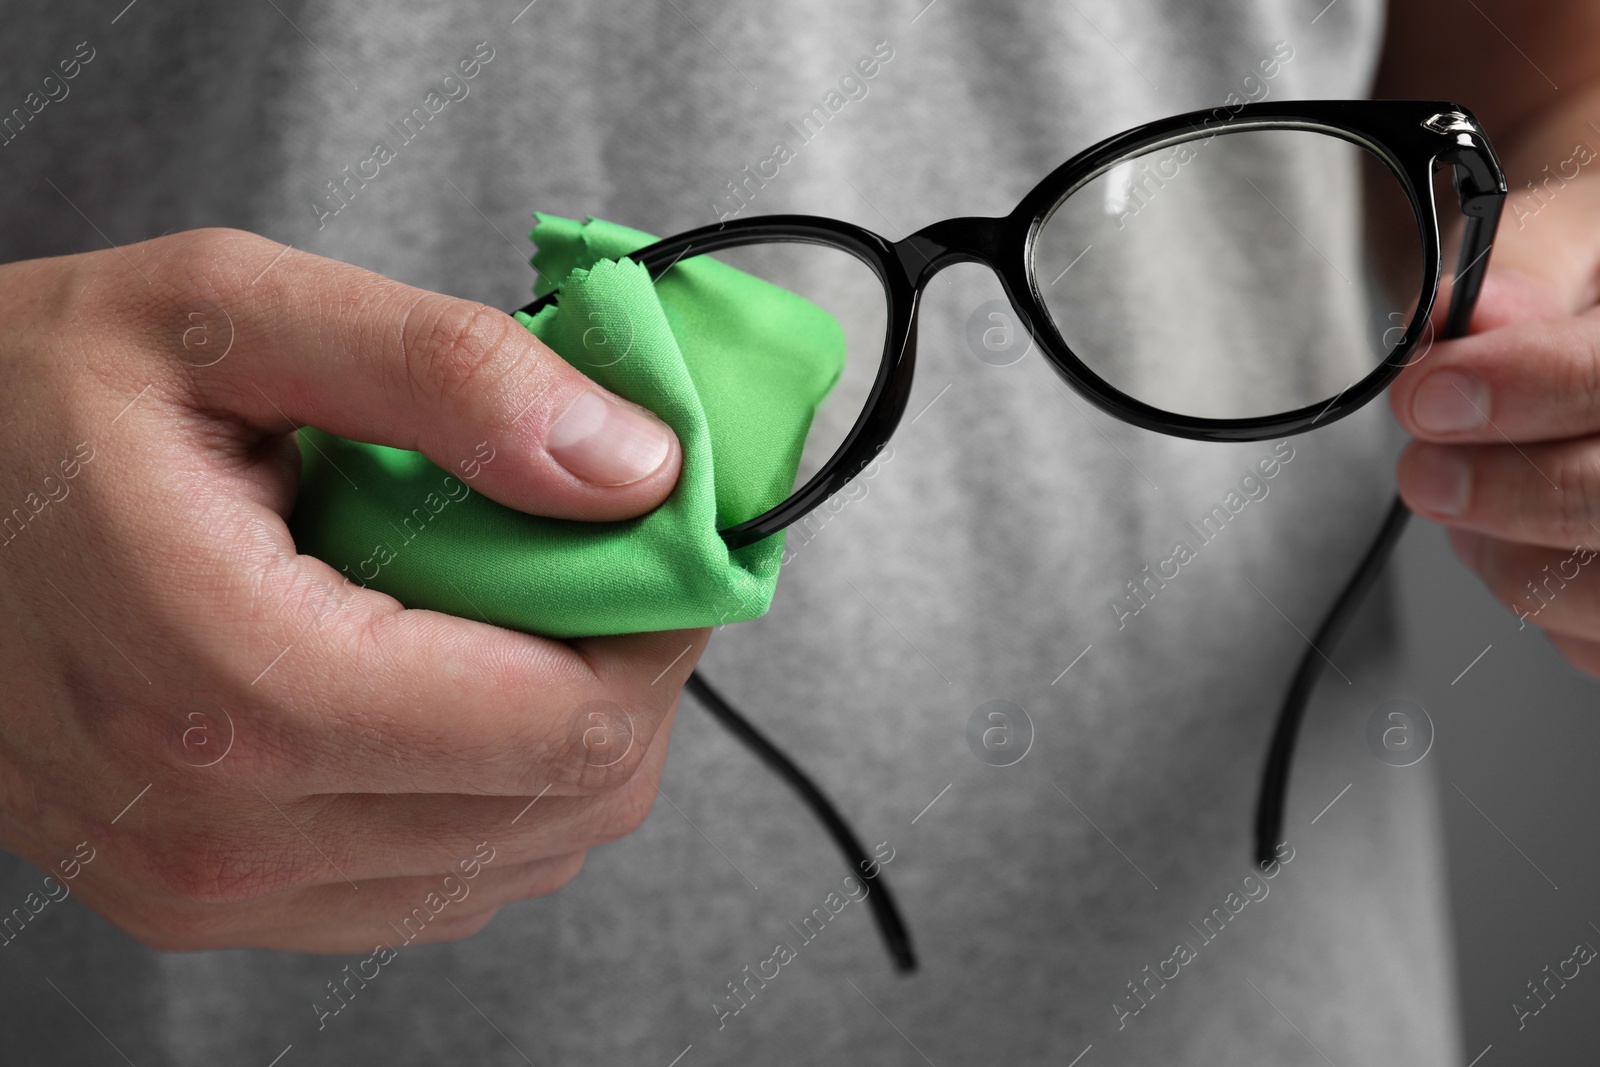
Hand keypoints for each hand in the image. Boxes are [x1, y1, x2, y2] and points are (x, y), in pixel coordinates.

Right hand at [0, 228, 705, 951]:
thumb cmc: (21, 402)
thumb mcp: (231, 316)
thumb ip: (448, 376)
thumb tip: (631, 464)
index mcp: (243, 684)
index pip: (567, 725)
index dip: (660, 625)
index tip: (662, 537)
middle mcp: (228, 829)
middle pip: (566, 804)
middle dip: (628, 673)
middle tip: (600, 557)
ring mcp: (214, 886)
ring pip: (518, 858)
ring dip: (561, 731)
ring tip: (506, 604)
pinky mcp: (209, 898)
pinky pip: (436, 882)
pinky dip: (487, 785)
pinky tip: (443, 676)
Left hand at [1389, 157, 1599, 675]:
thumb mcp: (1580, 226)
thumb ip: (1528, 265)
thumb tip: (1474, 311)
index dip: (1535, 387)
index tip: (1431, 394)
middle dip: (1506, 488)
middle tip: (1424, 463)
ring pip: (1595, 594)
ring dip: (1504, 548)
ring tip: (1467, 487)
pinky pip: (1590, 644)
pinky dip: (1530, 587)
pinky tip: (1519, 531)